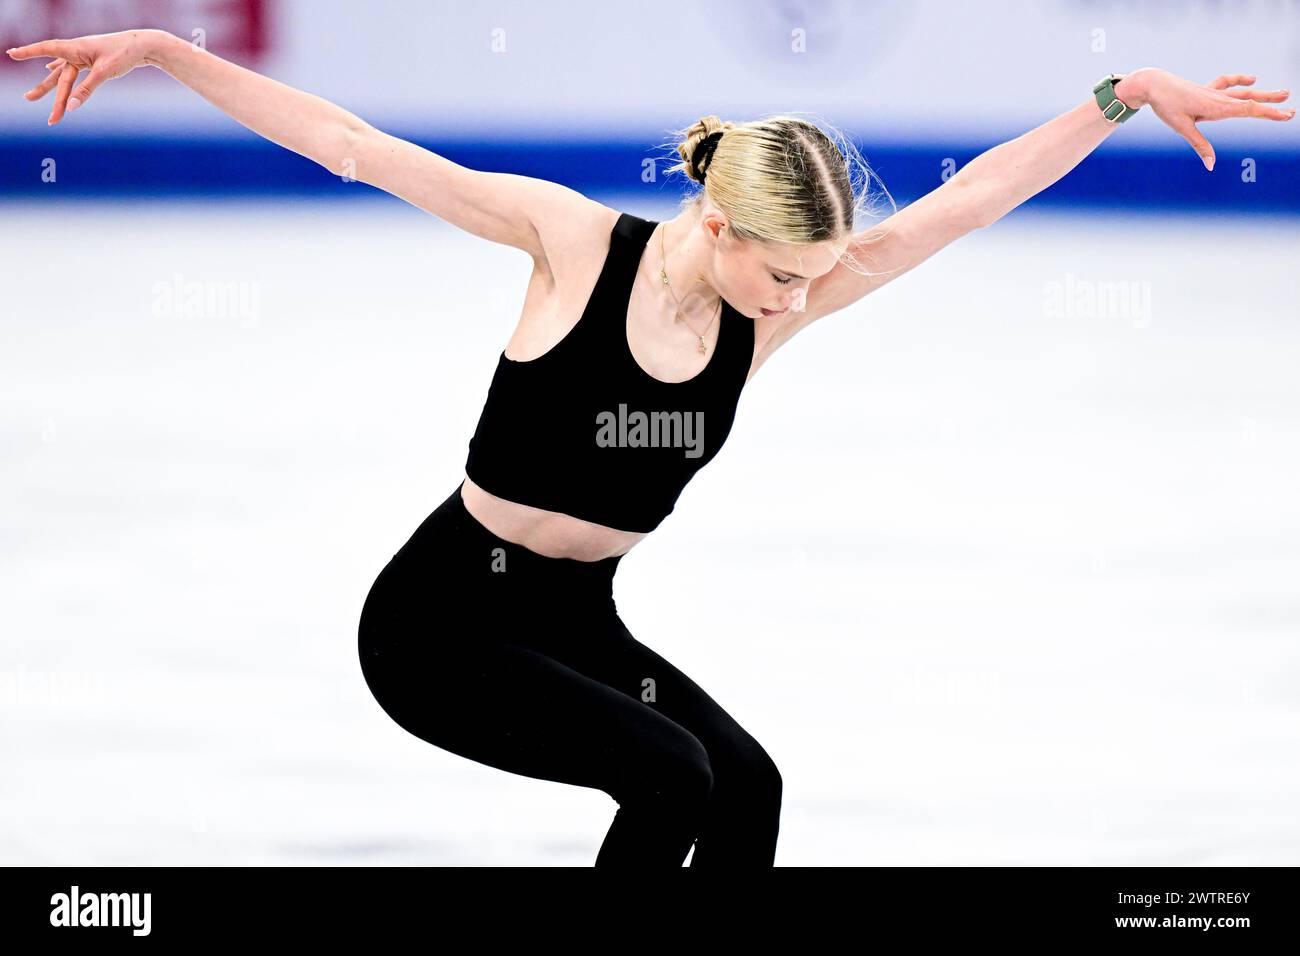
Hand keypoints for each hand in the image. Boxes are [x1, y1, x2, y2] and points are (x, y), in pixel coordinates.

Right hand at [6, 30, 162, 124]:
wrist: (143, 45)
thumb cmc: (124, 54)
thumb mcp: (105, 72)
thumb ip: (86, 90)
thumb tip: (70, 107)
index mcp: (76, 48)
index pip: (47, 49)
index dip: (29, 52)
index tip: (12, 53)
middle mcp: (76, 51)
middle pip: (59, 76)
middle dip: (46, 92)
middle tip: (27, 99)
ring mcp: (83, 56)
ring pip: (63, 76)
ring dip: (52, 89)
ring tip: (32, 97)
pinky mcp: (91, 60)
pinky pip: (70, 68)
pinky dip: (59, 71)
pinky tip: (49, 68)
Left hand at [1123, 68, 1293, 171]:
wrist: (1154, 84)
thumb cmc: (1167, 107)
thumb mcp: (1182, 128)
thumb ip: (1200, 145)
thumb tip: (1211, 165)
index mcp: (1216, 107)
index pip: (1249, 110)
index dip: (1269, 113)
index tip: (1286, 116)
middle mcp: (1219, 98)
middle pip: (1251, 101)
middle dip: (1271, 105)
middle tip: (1291, 110)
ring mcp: (1214, 92)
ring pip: (1243, 92)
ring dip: (1263, 93)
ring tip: (1283, 93)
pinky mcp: (1207, 89)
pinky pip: (1227, 83)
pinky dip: (1240, 80)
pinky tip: (1252, 79)